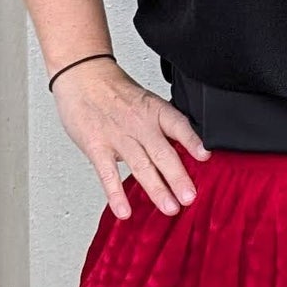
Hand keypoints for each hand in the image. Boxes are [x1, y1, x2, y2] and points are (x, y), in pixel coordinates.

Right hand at [52, 58, 209, 218]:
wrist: (81, 75)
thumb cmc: (115, 92)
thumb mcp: (146, 101)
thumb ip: (163, 126)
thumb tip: (187, 151)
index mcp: (155, 110)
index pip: (178, 124)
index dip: (192, 140)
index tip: (205, 156)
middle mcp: (139, 124)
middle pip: (162, 152)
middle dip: (177, 177)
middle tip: (189, 197)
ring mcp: (117, 136)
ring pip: (140, 166)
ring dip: (156, 189)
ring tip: (169, 208)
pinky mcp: (96, 146)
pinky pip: (107, 174)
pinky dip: (116, 194)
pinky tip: (124, 211)